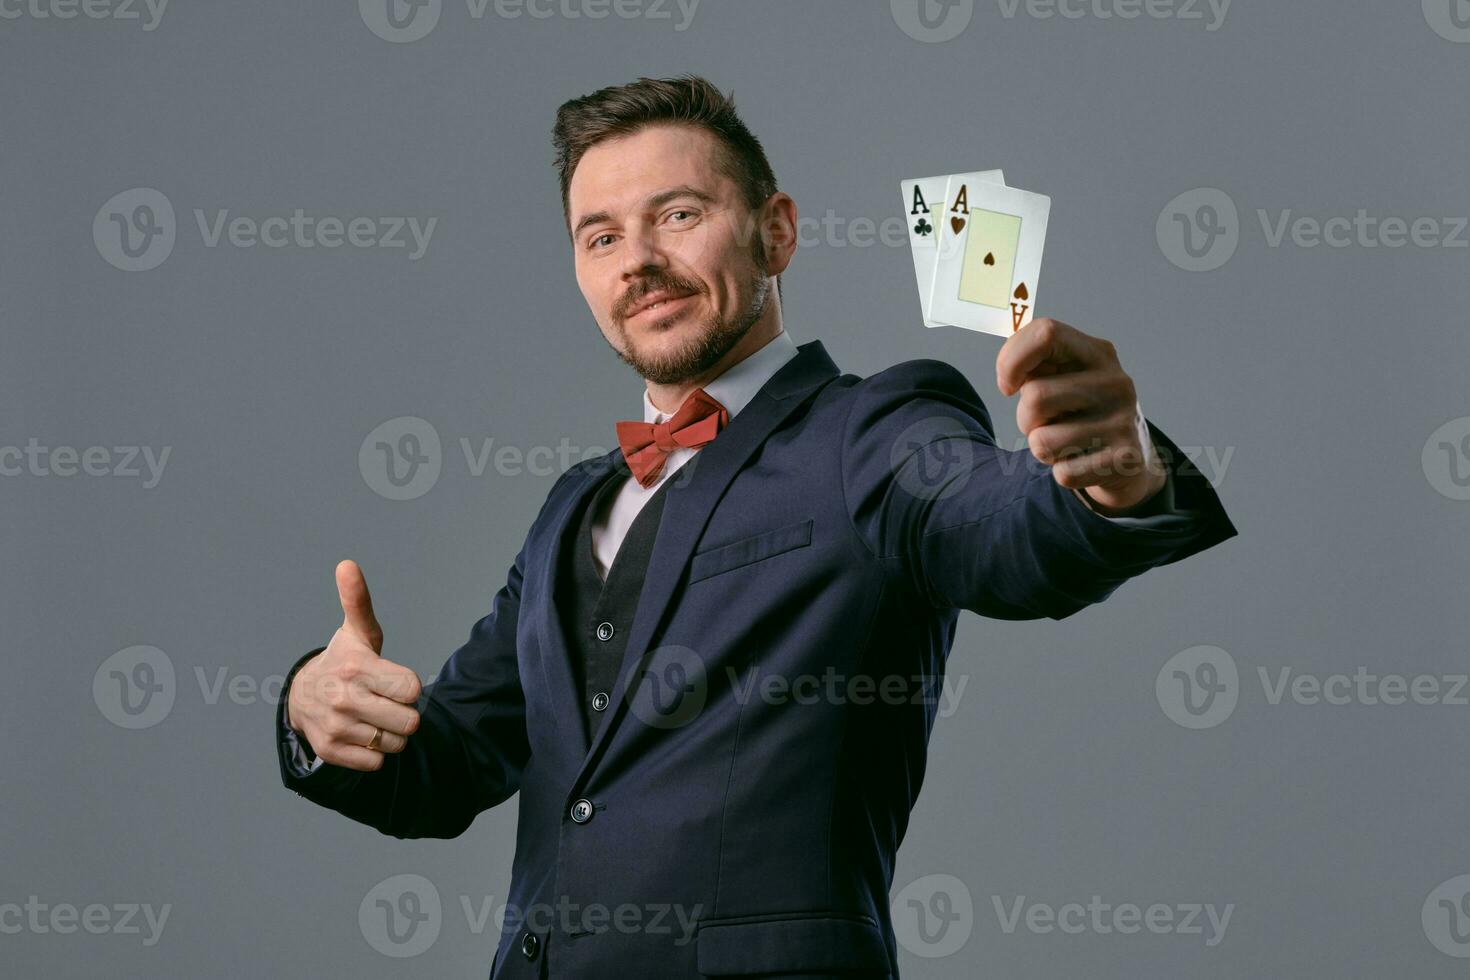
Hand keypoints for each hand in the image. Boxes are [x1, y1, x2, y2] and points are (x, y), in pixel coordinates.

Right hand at [286, 560, 421, 771]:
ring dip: (392, 734)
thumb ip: (359, 601)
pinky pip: (376, 764)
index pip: (412, 689)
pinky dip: (375, 753)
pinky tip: (362, 733)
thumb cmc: (343, 660)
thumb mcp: (356, 632)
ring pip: (395, 744)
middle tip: (387, 702)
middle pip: (410, 721)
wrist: (301, 696)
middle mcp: (343, 699)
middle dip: (404, 713)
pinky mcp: (330, 752)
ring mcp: (336, 727)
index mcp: (356, 668)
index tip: (393, 681)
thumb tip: (347, 564)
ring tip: (374, 716)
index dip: (409, 686)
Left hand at [995, 318, 1166, 513]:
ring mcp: (1124, 421)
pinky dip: (1062, 472)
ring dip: (1042, 447)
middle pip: (1035, 397)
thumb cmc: (1079, 413)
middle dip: (1026, 418)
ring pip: (1042, 441)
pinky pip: (1063, 472)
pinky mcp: (1125, 459)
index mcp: (1098, 353)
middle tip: (1047, 423)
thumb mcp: (1062, 380)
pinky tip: (1082, 461)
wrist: (1129, 460)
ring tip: (1065, 442)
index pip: (1045, 333)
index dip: (1012, 359)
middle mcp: (1116, 382)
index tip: (1008, 385)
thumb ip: (1033, 364)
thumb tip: (1009, 372)